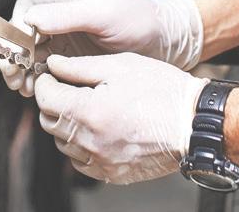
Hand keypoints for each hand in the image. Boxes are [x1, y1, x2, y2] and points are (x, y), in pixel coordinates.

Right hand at [0, 0, 202, 95]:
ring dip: (21, 68)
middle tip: (13, 73)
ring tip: (23, 87)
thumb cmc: (140, 20)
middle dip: (13, 52)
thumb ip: (68, 14)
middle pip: (23, 30)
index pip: (28, 6)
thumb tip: (32, 18)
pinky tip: (35, 88)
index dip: (17, 26)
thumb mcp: (105, 13)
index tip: (18, 48)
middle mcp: (60, 16)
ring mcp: (64, 37)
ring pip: (29, 50)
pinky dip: (35, 77)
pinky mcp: (70, 58)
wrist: (164, 43)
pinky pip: (44, 66)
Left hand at [35, 52, 207, 183]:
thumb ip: (78, 67)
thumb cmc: (162, 91)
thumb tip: (53, 65)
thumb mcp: (117, 66)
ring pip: (62, 143)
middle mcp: (91, 141)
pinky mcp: (112, 173)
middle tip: (64, 88)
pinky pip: (80, 161)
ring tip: (82, 106)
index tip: (49, 75)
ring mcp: (101, 161)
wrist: (194, 123)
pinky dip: (79, 145)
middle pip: (49, 122)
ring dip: (64, 123)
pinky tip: (94, 128)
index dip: (43, 83)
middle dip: (51, 102)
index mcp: (89, 112)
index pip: (45, 99)